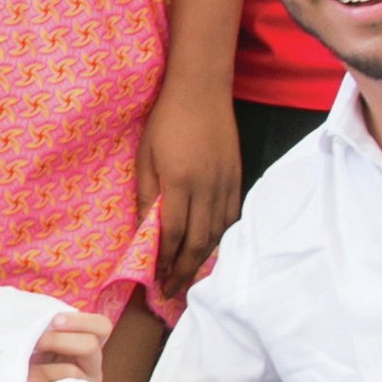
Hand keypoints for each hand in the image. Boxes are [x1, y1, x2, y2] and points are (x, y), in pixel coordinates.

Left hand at [27, 305, 108, 381]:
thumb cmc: (28, 355)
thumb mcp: (38, 336)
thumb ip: (44, 326)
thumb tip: (34, 316)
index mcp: (88, 339)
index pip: (101, 326)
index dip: (80, 321)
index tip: (55, 320)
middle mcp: (91, 363)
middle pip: (91, 345)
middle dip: (59, 340)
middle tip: (38, 342)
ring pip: (73, 372)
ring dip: (45, 367)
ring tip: (26, 367)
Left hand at [136, 77, 240, 296]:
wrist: (201, 91)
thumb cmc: (166, 121)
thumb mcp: (145, 157)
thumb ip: (147, 196)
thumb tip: (144, 232)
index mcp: (180, 182)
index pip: (173, 233)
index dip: (164, 260)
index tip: (154, 278)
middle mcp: (207, 188)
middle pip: (199, 242)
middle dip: (183, 270)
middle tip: (171, 291)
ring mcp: (226, 184)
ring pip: (218, 234)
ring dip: (202, 260)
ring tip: (187, 277)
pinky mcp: (237, 179)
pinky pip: (231, 218)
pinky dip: (219, 239)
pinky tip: (208, 249)